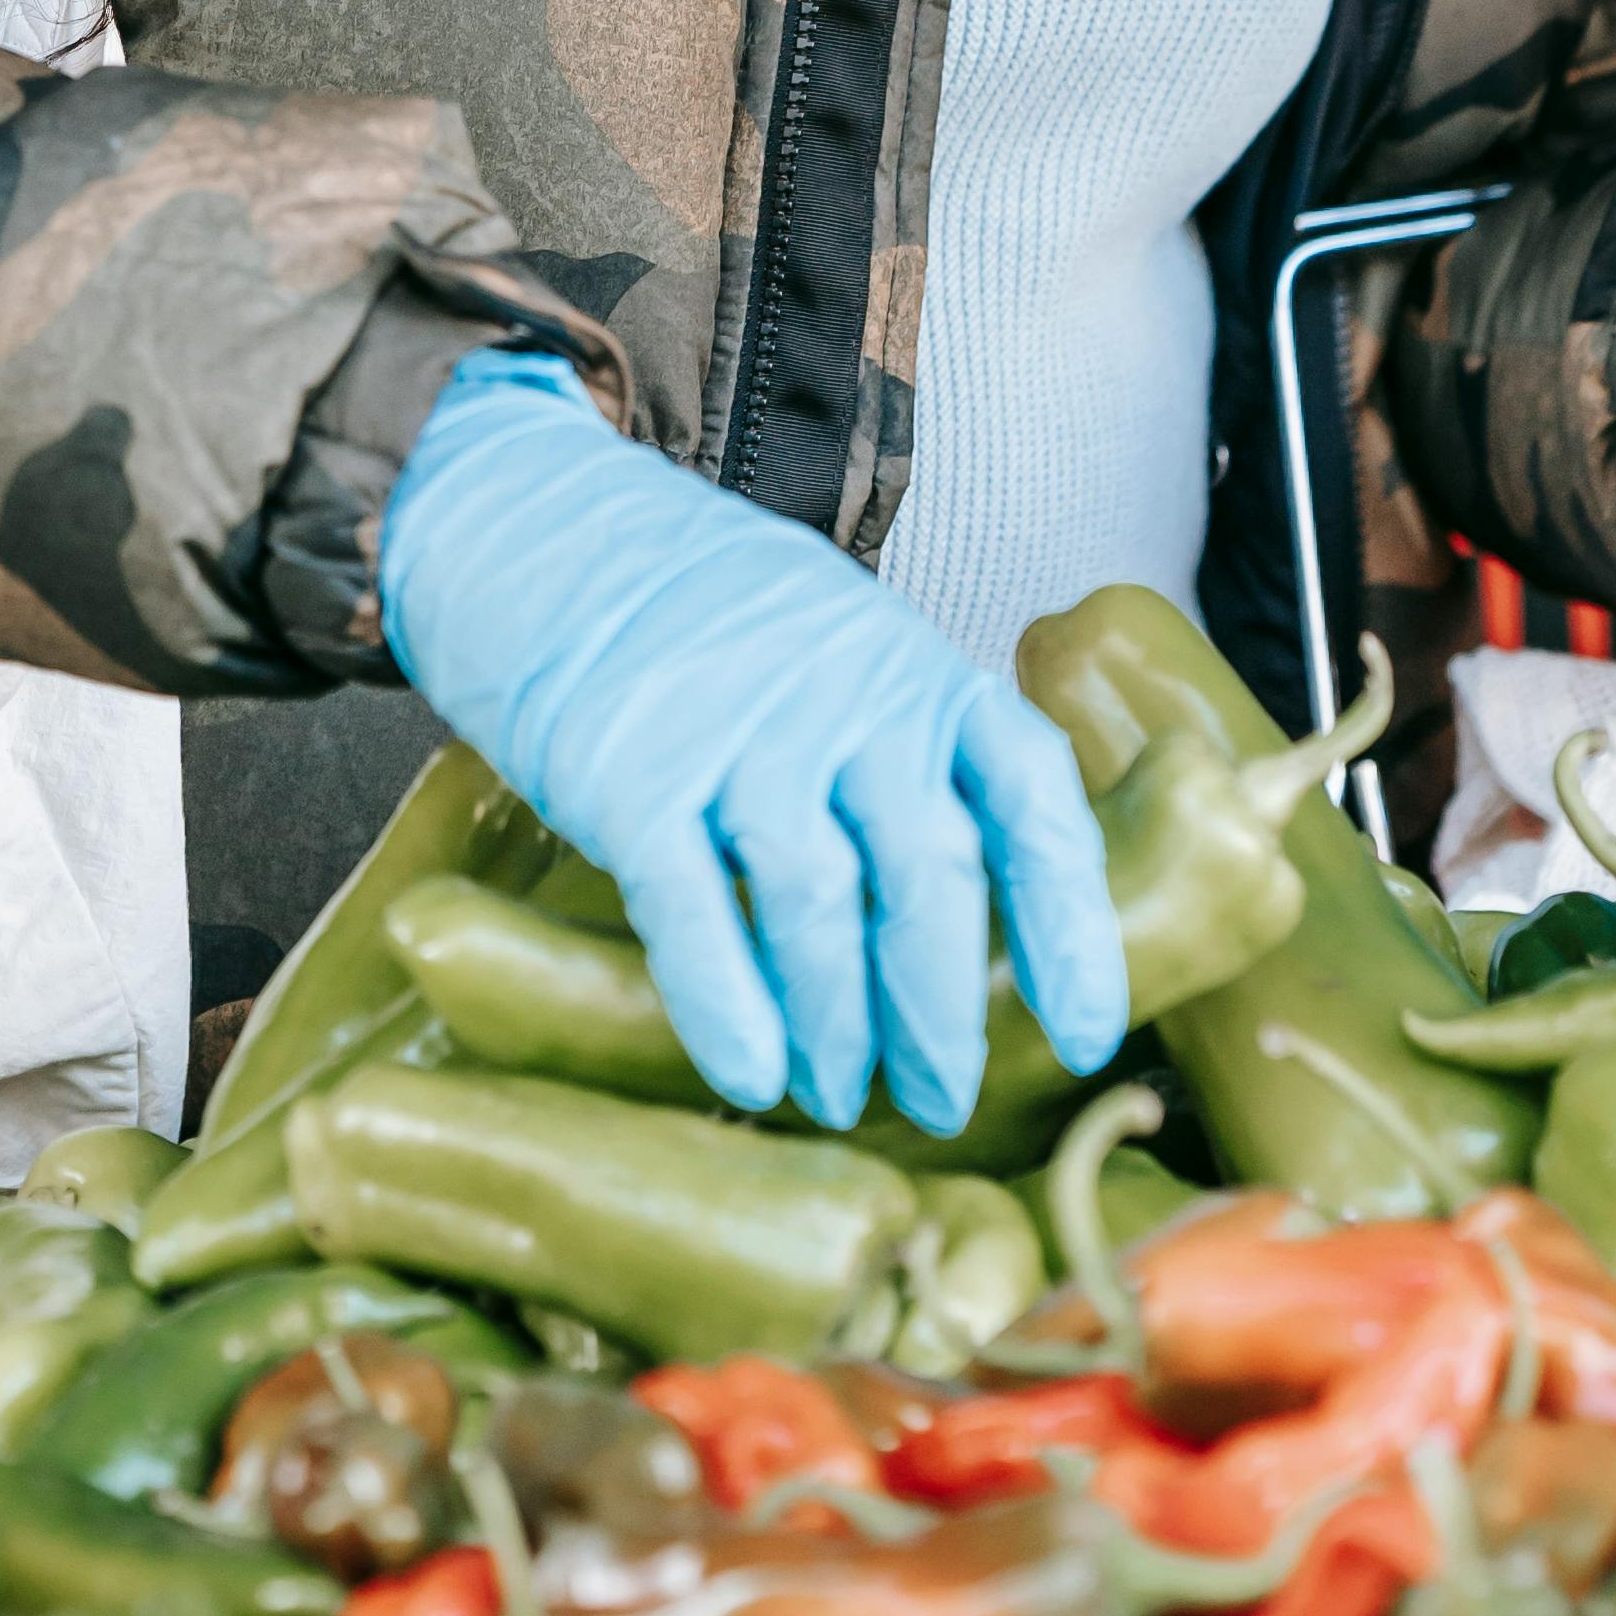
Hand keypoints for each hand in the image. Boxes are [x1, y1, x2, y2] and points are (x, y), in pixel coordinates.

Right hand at [374, 348, 1124, 1138]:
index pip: (1029, 794)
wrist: (527, 515)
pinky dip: (726, 1005)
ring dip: (839, 1025)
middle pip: (930, 870)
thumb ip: (897, 748)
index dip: (1071, 922)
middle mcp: (843, 692)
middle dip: (944, 1010)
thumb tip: (964, 920)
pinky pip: (691, 907)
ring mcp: (735, 726)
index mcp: (911, 664)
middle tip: (942, 1100)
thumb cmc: (692, 607)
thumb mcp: (833, 641)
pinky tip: (749, 1072)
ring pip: (819, 901)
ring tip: (838, 1094)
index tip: (1087, 1031)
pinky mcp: (627, 767)